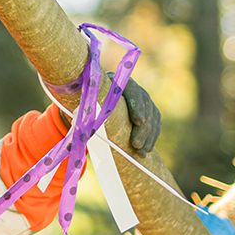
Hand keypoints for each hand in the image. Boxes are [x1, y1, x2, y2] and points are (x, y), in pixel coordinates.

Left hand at [42, 73, 161, 155]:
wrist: (96, 99)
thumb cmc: (87, 103)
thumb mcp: (85, 104)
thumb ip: (85, 110)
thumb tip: (79, 125)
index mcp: (118, 82)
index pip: (132, 91)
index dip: (137, 105)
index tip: (138, 121)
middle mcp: (134, 88)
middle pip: (145, 106)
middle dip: (142, 128)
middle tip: (135, 145)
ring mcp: (144, 99)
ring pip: (152, 116)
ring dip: (148, 136)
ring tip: (141, 152)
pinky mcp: (149, 110)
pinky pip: (155, 123)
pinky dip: (152, 137)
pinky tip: (147, 150)